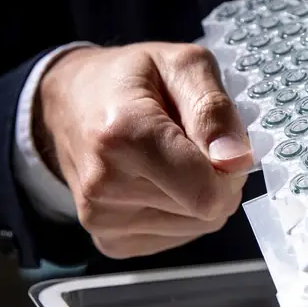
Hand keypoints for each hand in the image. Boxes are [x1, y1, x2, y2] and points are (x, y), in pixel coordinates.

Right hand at [36, 43, 251, 258]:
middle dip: (217, 177)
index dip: (231, 170)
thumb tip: (238, 161)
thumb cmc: (130, 77)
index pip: (208, 192)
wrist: (69, 101)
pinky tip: (159, 179)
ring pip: (198, 225)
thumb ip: (214, 110)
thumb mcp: (182, 65)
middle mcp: (106, 185)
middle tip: (192, 141)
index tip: (220, 143)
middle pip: (209, 209)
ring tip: (172, 157)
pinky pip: (177, 237)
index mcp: (125, 135)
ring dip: (200, 193)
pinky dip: (181, 210)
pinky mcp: (110, 241)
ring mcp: (103, 220)